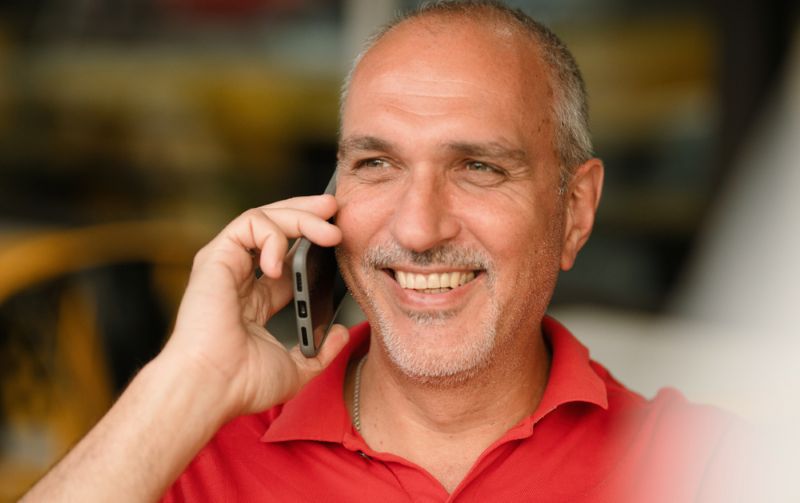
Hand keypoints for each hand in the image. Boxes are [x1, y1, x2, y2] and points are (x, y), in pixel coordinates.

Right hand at [161, 194, 349, 419]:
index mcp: (254, 301)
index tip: (340, 238)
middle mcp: (239, 277)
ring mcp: (226, 265)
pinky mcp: (216, 257)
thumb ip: (321, 350)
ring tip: (329, 231)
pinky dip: (273, 234)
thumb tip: (341, 332)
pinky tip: (284, 263)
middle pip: (276, 230)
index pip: (287, 258)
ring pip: (264, 218)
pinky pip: (249, 224)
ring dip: (301, 217)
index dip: (314, 243)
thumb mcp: (297, 367)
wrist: (213, 386)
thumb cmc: (243, 383)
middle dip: (308, 214)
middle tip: (335, 210)